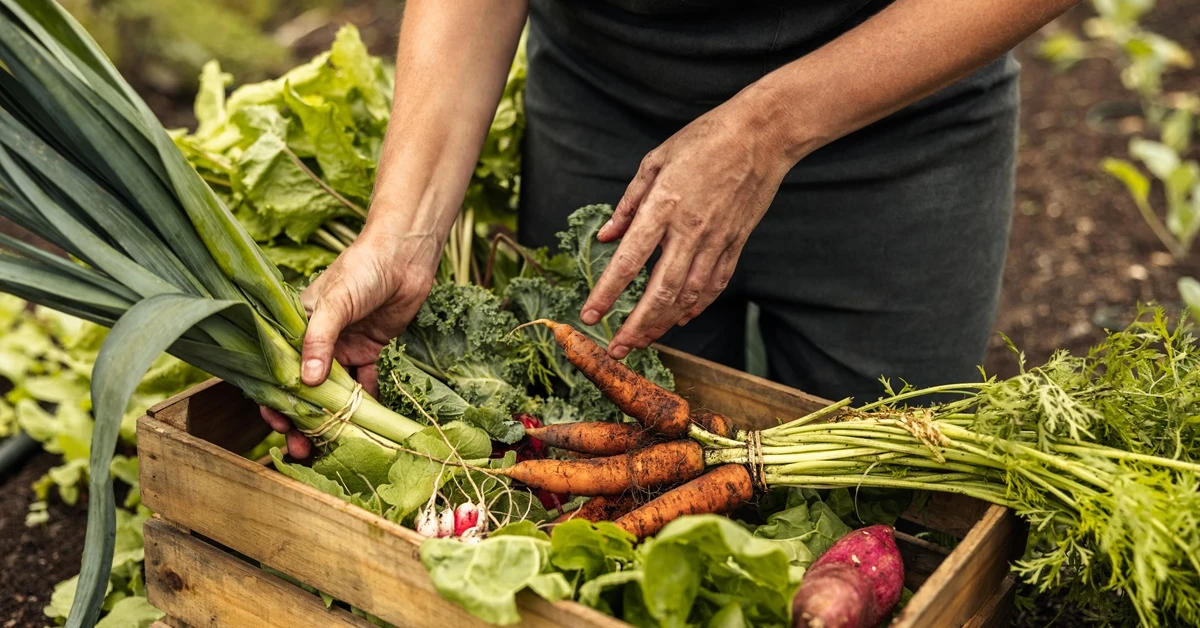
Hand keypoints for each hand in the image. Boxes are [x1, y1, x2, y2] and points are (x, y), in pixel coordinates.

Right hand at [260, 228, 439, 457]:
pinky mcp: (370, 351)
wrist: (405, 255)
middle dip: (303, 420)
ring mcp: (344, 347)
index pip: (278, 369)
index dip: (276, 400)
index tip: (279, 425)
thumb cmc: (363, 269)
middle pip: (304, 389)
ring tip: (331, 446)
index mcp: (296, 326)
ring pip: (334, 392)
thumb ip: (319, 340)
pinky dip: (366, 403)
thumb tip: (305, 383)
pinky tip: (367, 425)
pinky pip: (365, 384)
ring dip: (333, 418)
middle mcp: (317, 340)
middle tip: (302, 449)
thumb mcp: (335, 301)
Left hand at [580, 95, 793, 358]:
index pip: (628, 261)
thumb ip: (629, 203)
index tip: (589, 316)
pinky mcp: (736, 243)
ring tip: (643, 340)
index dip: (606, 293)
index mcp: (664, 206)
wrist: (763, 134)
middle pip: (659, 291)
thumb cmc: (705, 139)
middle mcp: (690, 230)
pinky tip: (680, 319)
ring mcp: (716, 240)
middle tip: (617, 349)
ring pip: (688, 296)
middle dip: (636, 326)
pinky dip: (696, 306)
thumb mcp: (656, 160)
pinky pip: (714, 285)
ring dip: (663, 323)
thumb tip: (606, 236)